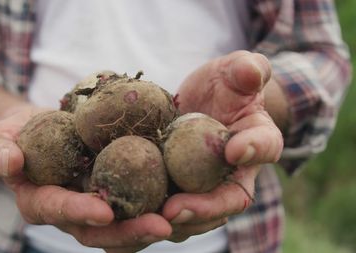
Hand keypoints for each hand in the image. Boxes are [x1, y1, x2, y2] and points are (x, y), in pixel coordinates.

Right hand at [0, 107, 171, 251]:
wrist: (40, 129)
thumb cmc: (16, 135)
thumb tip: (10, 163)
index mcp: (42, 202)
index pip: (59, 210)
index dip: (80, 212)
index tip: (103, 210)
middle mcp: (73, 211)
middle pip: (102, 230)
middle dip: (131, 231)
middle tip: (162, 226)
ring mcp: (98, 203)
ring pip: (127, 224)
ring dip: (155, 224)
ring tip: (184, 216)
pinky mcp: (119, 190)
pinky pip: (142, 200)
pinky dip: (164, 202)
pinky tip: (192, 196)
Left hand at [163, 50, 283, 241]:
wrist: (208, 101)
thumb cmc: (227, 85)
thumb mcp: (238, 69)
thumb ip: (248, 69)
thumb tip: (250, 72)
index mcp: (259, 141)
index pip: (265, 146)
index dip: (253, 150)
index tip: (234, 149)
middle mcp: (237, 173)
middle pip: (227, 200)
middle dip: (203, 209)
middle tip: (175, 208)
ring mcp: (208, 186)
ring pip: (198, 216)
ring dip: (175, 222)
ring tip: (150, 221)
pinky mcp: (181, 190)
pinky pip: (169, 210)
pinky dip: (151, 218)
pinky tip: (128, 218)